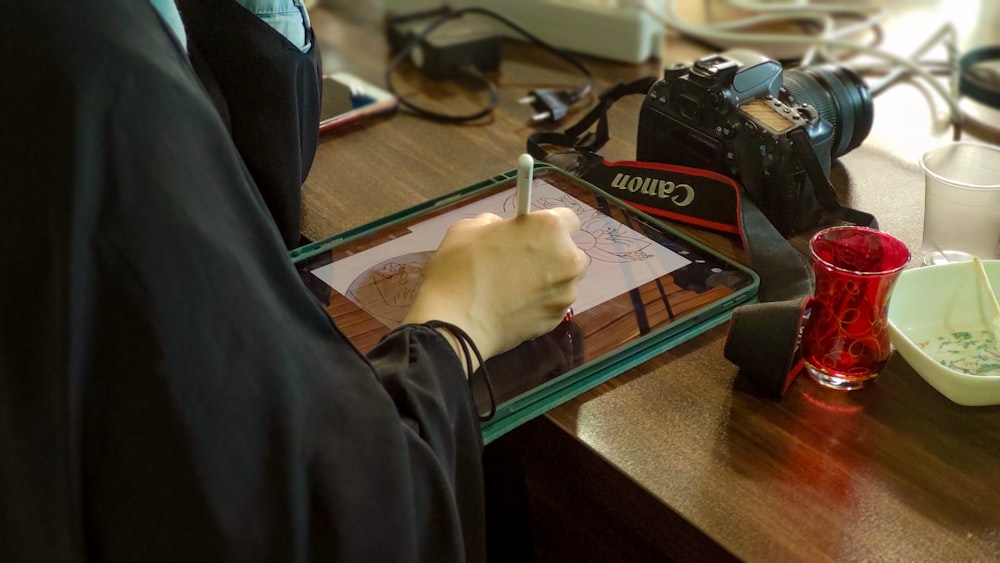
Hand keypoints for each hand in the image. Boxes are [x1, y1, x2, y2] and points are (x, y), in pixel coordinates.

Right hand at [402, 208, 586, 361]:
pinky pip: (554, 305)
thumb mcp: (469, 228)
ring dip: (549, 281)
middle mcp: (568, 259)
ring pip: (565, 281)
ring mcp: (565, 293)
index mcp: (549, 228)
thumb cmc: (461, 268)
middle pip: (572, 253)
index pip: (569, 218)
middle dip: (554, 255)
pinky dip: (541, 304)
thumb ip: (496, 224)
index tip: (531, 234)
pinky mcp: (557, 320)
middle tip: (523, 262)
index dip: (548, 226)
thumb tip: (503, 231)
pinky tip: (515, 307)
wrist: (457, 322)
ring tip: (517, 289)